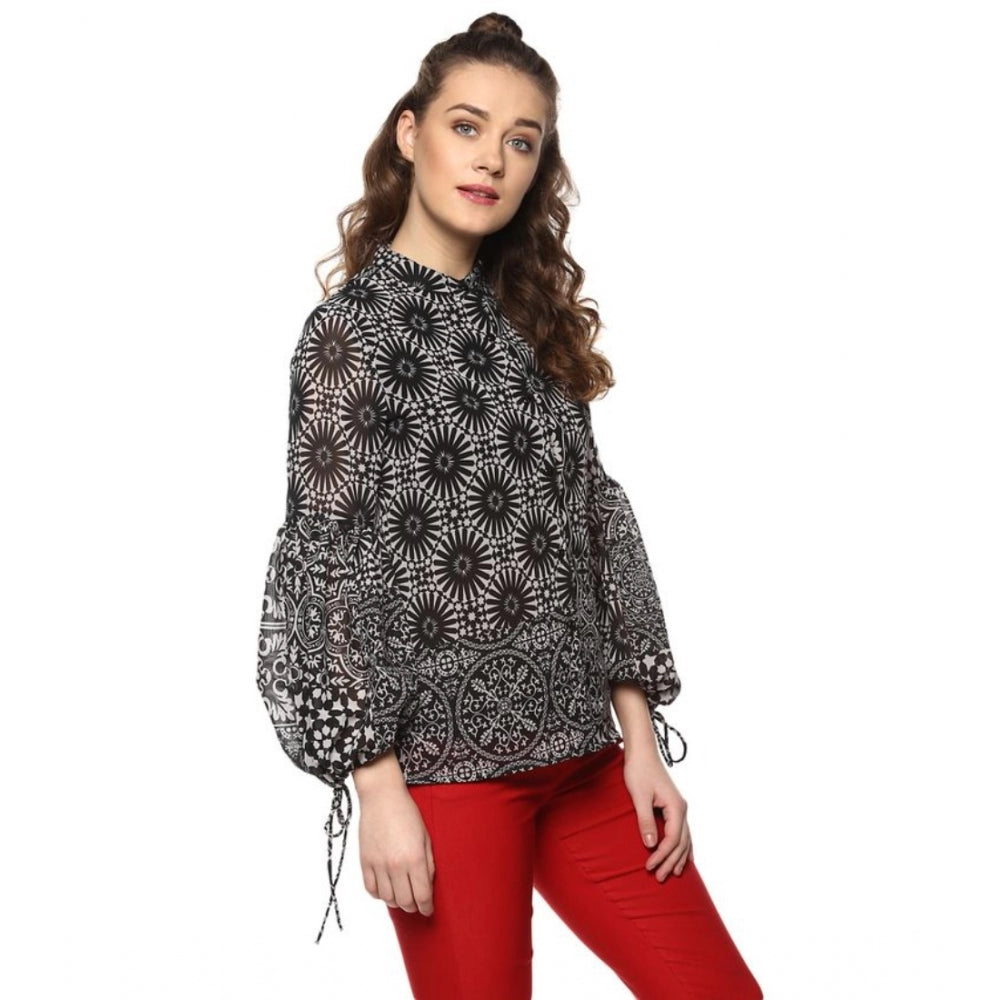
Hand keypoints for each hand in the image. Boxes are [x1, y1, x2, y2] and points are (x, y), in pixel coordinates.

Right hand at [357, 784, 435, 916]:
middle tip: (417, 904)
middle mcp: (396, 865)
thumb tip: (427, 885)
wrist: (382, 797)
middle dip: (414, 907)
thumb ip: (429, 863)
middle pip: (405, 902)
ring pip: (388, 899)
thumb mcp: (426, 836)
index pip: (422, 895)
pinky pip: (371, 890)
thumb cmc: (407, 813)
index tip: (428, 910)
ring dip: (397, 902)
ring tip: (402, 896)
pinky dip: (379, 895)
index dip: (427, 907)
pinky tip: (386, 889)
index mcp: (415, 858)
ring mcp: (378, 865)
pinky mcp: (364, 862)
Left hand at [622, 744, 691, 880]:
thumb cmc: (639, 771)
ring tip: (673, 874)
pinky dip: (682, 846)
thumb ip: (645, 820)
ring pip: (684, 838)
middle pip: (681, 842)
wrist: (641, 752)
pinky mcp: (673, 806)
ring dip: (678, 857)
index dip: (662, 855)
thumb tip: (650, 845)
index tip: (649, 866)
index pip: (672, 839)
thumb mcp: (639, 796)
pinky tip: (684, 856)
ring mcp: (679, 807)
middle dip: (671, 861)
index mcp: (676, 807)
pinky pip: (682, 831)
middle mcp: (681, 809)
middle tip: (660, 878)